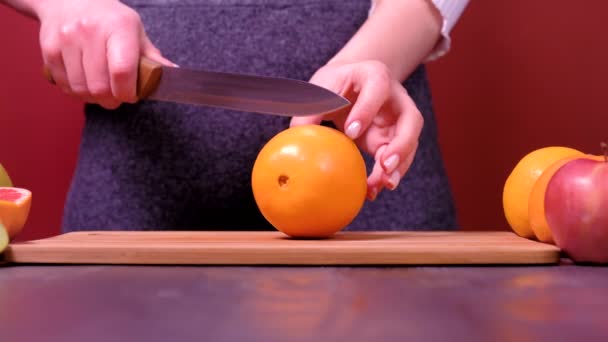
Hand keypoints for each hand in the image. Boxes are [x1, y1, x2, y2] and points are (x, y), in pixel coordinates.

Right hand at [36, 0, 174, 108]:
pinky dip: (76, 91)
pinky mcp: (49, 49)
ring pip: (81, 89)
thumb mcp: (135, 30)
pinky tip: (85, 82)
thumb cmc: (109, 19)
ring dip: (93, 98)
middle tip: (117, 96)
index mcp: (119, 27)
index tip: (131, 96)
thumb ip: (152, 56)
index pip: (122, 71)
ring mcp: (67, 40)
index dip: (128, 93)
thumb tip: (173, 73)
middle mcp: (90, 31)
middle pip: (100, 87)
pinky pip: (64, 85)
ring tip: (101, 90)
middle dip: (112, 99)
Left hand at [290, 60, 423, 199]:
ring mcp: (399, 119)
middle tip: (384, 165)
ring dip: (400, 165)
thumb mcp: (319, 90)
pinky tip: (374, 189)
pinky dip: (388, 174)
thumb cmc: (334, 84)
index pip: (378, 87)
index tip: (351, 132)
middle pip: (411, 119)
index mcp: (374, 75)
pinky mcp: (395, 137)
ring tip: (384, 184)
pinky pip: (398, 157)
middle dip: (401, 144)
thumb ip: (308, 112)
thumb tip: (294, 139)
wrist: (349, 84)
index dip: (368, 109)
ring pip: (410, 141)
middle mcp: (395, 97)